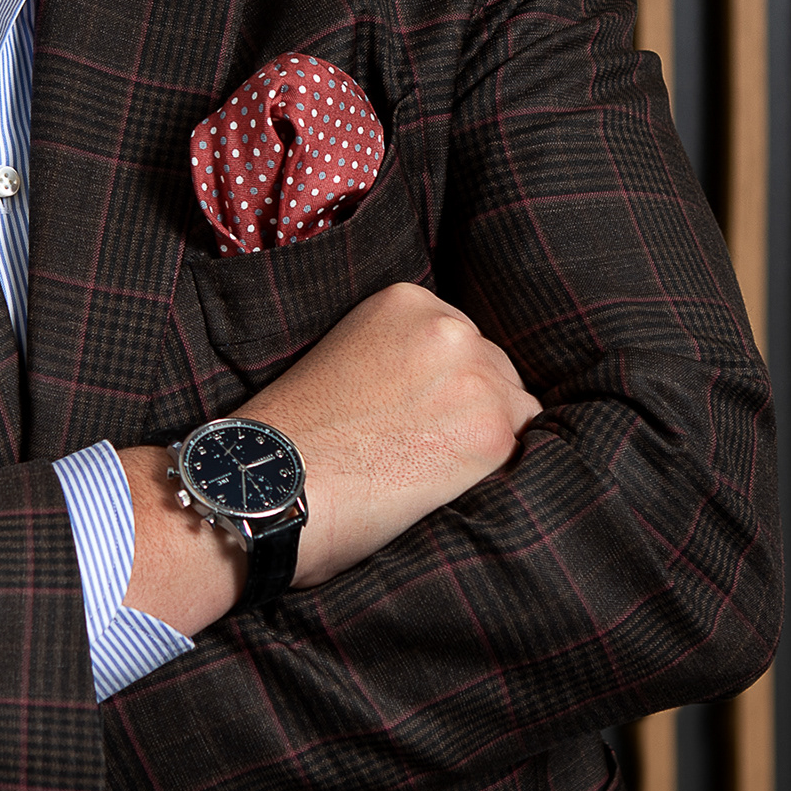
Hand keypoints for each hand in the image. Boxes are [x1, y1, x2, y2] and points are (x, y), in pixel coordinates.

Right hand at [121, 282, 538, 633]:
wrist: (266, 484)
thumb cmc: (289, 438)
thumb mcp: (344, 358)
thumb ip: (398, 359)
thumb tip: (439, 398)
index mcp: (406, 300)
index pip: (461, 342)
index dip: (441, 387)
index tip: (413, 417)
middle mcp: (449, 326)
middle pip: (494, 371)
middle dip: (466, 410)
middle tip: (419, 452)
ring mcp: (475, 377)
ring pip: (514, 411)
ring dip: (482, 441)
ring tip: (427, 474)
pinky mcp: (491, 433)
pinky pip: (524, 453)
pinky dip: (494, 475)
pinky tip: (446, 490)